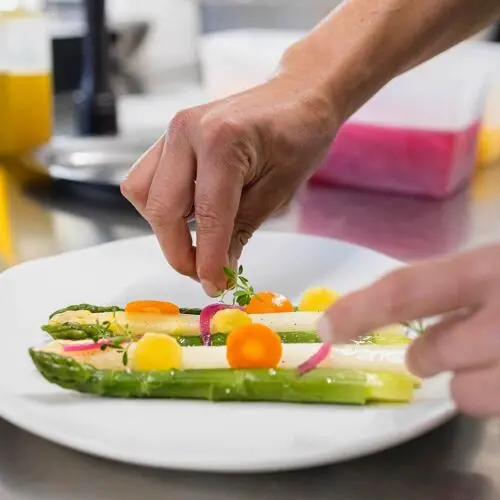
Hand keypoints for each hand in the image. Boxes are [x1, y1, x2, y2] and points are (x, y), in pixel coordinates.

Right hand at [121, 70, 338, 295]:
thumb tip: (218, 270)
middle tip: (204, 273)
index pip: (207, 215)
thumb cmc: (299, 135)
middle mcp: (186, 132)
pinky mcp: (170, 137)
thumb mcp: (278, 189)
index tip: (213, 285)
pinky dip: (162, 205)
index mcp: (221, 141)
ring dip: (164, 228)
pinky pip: (147, 178)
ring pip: (143, 193)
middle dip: (178, 250)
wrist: (298, 95)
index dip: (207, 259)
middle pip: (161, 208)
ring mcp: (173, 131)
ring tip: (197, 243)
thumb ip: (241, 230)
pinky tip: (190, 215)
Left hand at [317, 244, 499, 416]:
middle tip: (438, 347)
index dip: (359, 312)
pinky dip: (495, 389)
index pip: (406, 291)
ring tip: (491, 357)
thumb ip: (461, 278)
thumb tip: (398, 299)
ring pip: (466, 394)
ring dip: (466, 381)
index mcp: (492, 269)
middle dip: (422, 356)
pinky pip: (497, 404)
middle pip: (430, 353)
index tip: (326, 327)